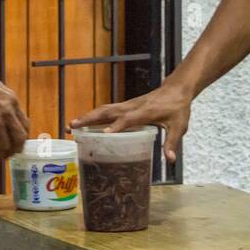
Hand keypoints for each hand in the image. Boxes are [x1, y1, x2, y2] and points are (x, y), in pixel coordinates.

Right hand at [0, 65, 28, 159]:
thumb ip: (3, 101)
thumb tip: (6, 112)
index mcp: (12, 101)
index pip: (25, 126)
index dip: (20, 139)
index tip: (14, 143)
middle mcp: (7, 112)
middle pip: (19, 139)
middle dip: (13, 150)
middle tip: (5, 154)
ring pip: (4, 147)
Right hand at [69, 81, 192, 164]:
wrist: (176, 89)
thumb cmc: (178, 108)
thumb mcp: (179, 126)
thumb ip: (172, 143)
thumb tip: (170, 160)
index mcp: (146, 112)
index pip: (128, 119)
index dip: (116, 126)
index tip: (103, 134)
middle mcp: (133, 106)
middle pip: (108, 111)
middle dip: (90, 119)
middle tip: (72, 126)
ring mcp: (128, 104)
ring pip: (104, 109)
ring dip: (88, 116)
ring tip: (71, 125)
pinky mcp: (126, 105)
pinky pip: (108, 110)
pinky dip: (95, 115)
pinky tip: (85, 122)